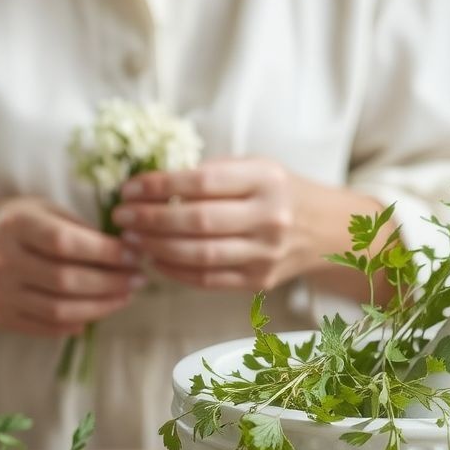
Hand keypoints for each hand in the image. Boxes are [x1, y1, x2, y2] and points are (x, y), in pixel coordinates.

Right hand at [0, 198, 142, 337]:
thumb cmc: (27, 223)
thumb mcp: (50, 210)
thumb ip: (83, 230)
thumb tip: (127, 254)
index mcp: (14, 224)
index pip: (64, 243)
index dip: (103, 253)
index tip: (133, 256)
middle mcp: (1, 260)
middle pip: (63, 280)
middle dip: (109, 283)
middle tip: (137, 280)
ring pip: (57, 309)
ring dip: (99, 307)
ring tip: (123, 297)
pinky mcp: (1, 316)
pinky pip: (45, 327)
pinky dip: (75, 323)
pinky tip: (95, 312)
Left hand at [111, 158, 322, 291]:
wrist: (327, 230)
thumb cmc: (279, 193)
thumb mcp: (257, 168)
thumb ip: (212, 174)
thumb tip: (152, 185)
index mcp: (266, 179)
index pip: (202, 182)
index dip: (159, 186)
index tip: (129, 188)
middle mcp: (269, 217)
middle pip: (197, 221)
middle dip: (150, 219)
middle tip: (122, 217)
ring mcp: (266, 253)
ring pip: (199, 254)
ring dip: (157, 247)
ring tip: (132, 239)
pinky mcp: (259, 281)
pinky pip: (207, 279)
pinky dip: (175, 271)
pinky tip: (155, 259)